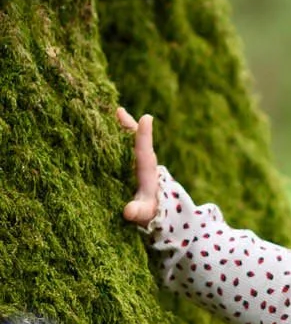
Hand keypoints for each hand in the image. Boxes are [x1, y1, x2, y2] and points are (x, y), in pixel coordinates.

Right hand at [117, 107, 158, 224]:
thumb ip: (139, 211)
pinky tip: (102, 127)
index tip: (147, 118)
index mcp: (147, 171)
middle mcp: (142, 162)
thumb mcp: (145, 212)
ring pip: (128, 140)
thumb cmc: (150, 210)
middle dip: (128, 125)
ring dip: (120, 126)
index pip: (145, 151)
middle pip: (136, 139)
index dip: (144, 135)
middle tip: (118, 111)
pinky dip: (113, 136)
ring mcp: (135, 162)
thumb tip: (129, 212)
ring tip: (111, 111)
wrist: (155, 210)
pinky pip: (120, 146)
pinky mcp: (128, 164)